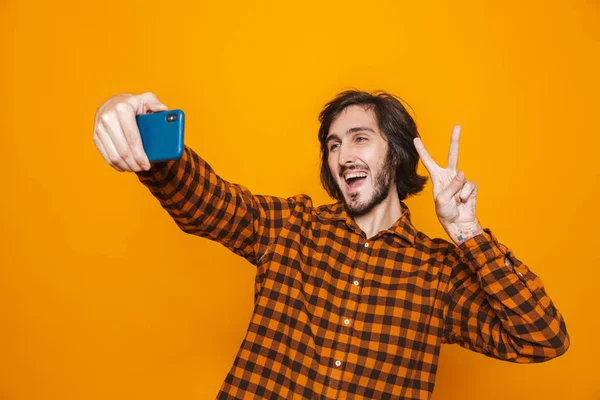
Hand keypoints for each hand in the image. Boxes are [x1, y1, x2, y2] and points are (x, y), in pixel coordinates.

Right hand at [93, 92, 168, 171]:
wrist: (113, 102)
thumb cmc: (134, 103)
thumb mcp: (146, 99)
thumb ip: (156, 104)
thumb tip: (164, 111)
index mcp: (123, 109)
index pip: (133, 138)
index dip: (140, 155)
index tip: (147, 165)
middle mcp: (108, 117)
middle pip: (123, 150)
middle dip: (134, 163)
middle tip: (143, 169)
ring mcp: (100, 127)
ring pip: (113, 155)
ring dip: (125, 166)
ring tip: (135, 168)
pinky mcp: (96, 135)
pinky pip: (105, 154)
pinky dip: (115, 164)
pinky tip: (124, 167)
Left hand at [413, 126, 481, 243]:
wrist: (459, 223)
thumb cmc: (445, 213)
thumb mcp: (441, 200)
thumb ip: (451, 186)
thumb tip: (462, 173)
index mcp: (437, 177)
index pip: (428, 161)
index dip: (422, 151)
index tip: (415, 139)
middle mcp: (449, 176)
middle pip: (453, 155)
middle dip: (455, 140)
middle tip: (457, 126)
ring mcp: (461, 180)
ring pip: (461, 178)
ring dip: (457, 192)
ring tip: (455, 202)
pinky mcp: (471, 186)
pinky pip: (469, 186)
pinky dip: (466, 195)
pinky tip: (463, 202)